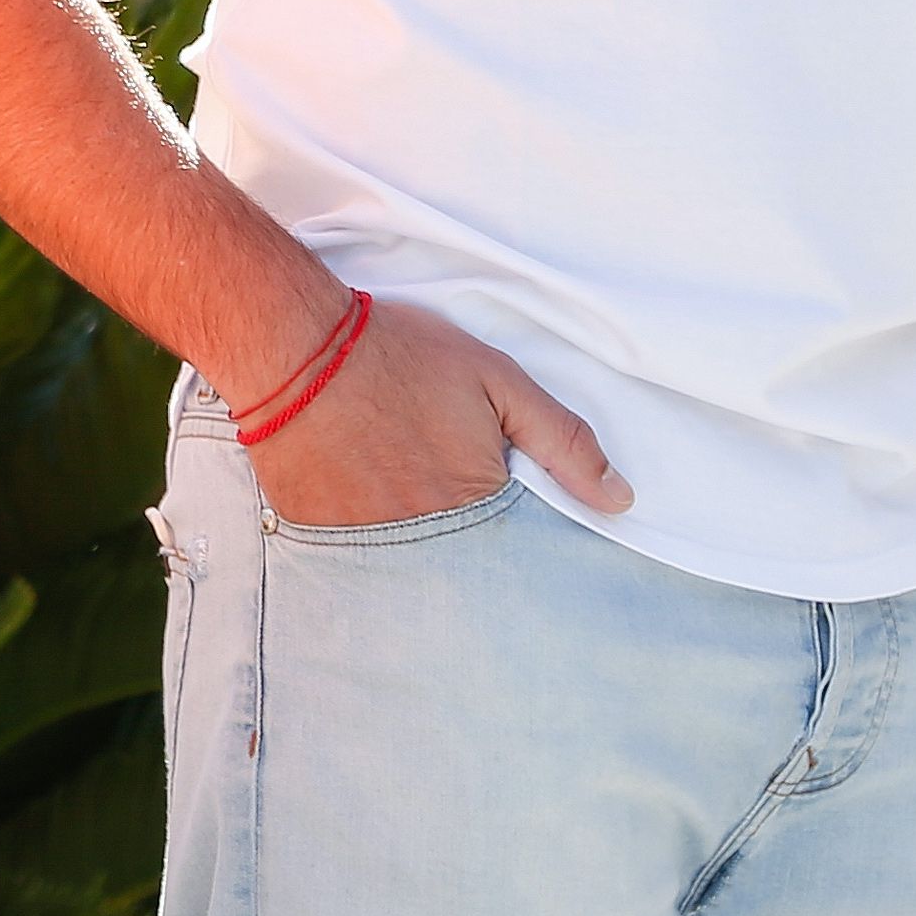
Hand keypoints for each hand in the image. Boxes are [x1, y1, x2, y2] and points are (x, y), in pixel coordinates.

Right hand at [245, 293, 631, 531]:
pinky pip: (357, 560)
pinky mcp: (319, 540)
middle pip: (464, 570)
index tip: (506, 516)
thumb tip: (620, 499)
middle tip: (440, 489)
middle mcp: (422, 540)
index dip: (517, 536)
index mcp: (474, 504)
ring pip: (411, 568)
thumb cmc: (402, 356)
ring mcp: (366, 545)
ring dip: (418, 544)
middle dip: (468, 548)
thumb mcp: (497, 381)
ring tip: (401, 492)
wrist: (295, 345)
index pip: (518, 555)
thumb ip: (562, 440)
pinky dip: (368, 538)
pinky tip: (362, 498)